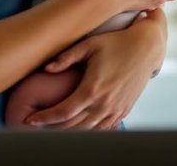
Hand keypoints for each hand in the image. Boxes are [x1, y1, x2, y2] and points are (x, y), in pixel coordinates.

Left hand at [23, 18, 163, 129]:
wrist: (146, 48)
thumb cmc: (115, 42)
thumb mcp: (90, 45)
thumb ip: (66, 57)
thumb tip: (46, 68)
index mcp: (92, 89)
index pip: (63, 112)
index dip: (44, 118)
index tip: (29, 120)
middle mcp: (104, 104)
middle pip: (72, 126)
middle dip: (51, 129)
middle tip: (34, 127)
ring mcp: (115, 110)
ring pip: (87, 131)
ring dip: (68, 133)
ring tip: (50, 130)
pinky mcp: (123, 112)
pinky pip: (102, 130)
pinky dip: (87, 132)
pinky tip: (75, 129)